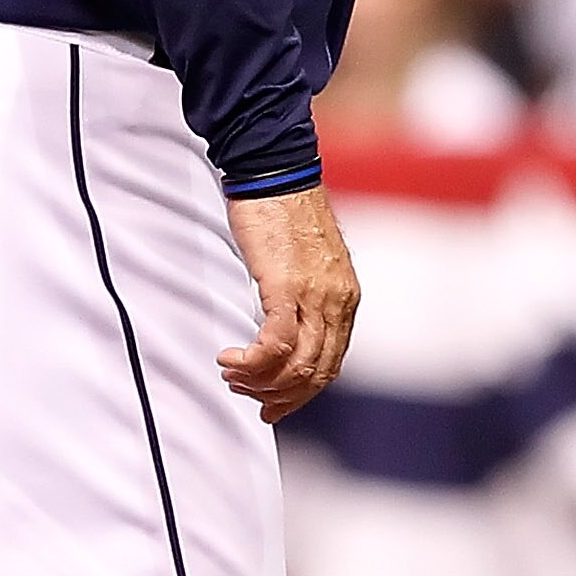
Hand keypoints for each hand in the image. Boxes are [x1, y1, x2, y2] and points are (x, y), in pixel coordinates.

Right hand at [220, 182, 360, 422]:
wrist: (277, 173)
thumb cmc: (284, 213)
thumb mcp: (306, 264)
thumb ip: (306, 297)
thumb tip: (286, 326)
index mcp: (345, 299)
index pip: (331, 363)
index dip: (302, 392)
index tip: (273, 403)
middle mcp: (337, 302)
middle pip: (316, 372)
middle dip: (280, 395)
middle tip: (247, 394)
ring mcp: (315, 296)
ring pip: (296, 364)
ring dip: (260, 380)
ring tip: (233, 375)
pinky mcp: (286, 287)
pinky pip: (274, 343)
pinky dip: (251, 362)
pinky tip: (229, 359)